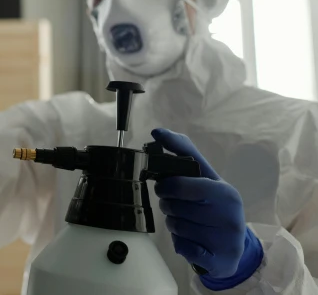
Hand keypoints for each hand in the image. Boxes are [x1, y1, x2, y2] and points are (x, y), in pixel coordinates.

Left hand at [151, 128, 263, 288]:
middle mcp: (229, 215)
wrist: (234, 247)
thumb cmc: (214, 205)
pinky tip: (192, 241)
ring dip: (173, 225)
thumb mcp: (206, 177)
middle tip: (176, 206)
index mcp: (224, 191)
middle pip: (173, 207)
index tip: (163, 186)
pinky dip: (180, 244)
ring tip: (186, 222)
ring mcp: (225, 239)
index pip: (180, 184)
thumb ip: (184, 153)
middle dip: (168, 206)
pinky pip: (182, 248)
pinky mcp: (219, 260)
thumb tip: (158, 132)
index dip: (165, 186)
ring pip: (175, 227)